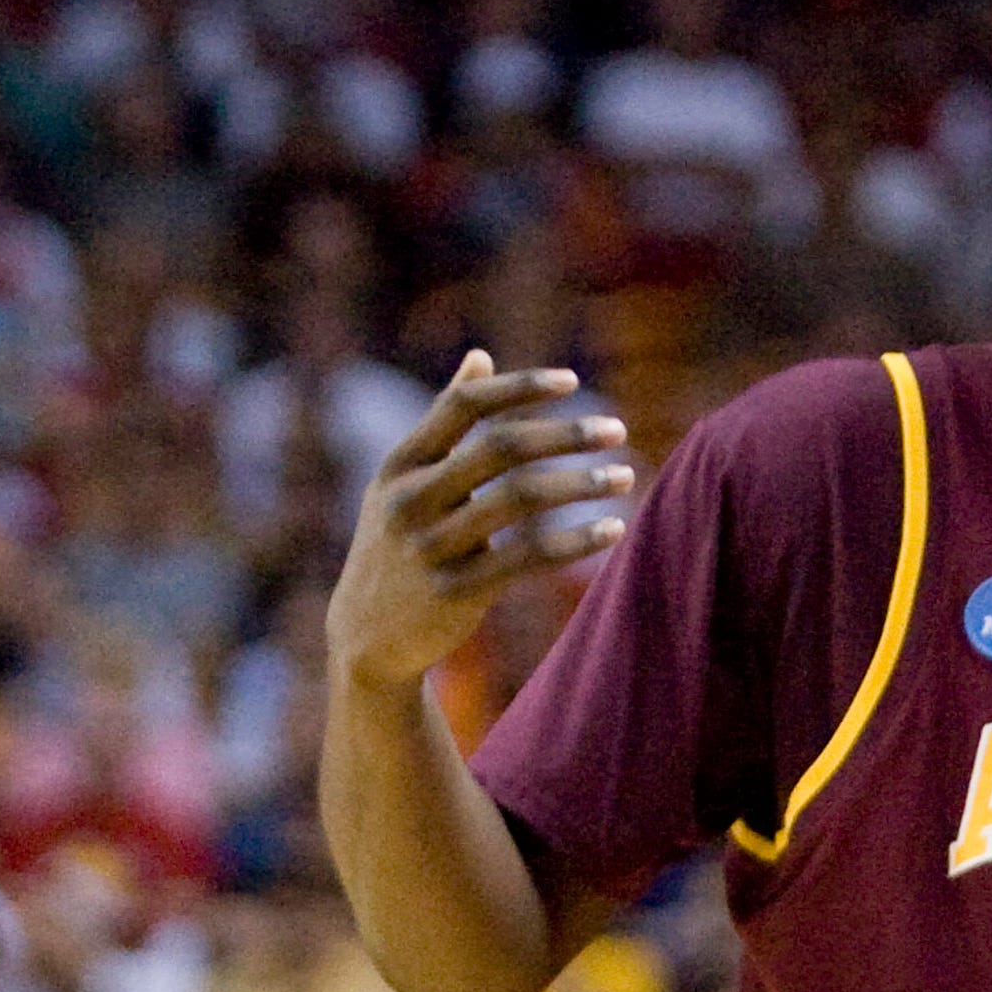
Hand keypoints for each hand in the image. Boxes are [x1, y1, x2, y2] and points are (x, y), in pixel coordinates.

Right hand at [327, 350, 631, 688]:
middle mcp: (410, 499)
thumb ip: (444, 422)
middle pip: (500, 448)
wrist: (365, 636)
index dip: (518, 388)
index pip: (463, 405)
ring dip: (580, 485)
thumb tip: (480, 356)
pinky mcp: (455, 592)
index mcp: (401, 463)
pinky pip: (528, 559)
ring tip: (625, 477)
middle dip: (564, 435)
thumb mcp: (405, 479)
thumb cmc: (399, 542)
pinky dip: (576, 542)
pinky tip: (613, 530)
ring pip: (519, 500)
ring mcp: (430, 547)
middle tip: (618, 430)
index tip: (572, 381)